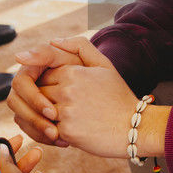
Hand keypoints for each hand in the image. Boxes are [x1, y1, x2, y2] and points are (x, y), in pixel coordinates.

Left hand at [9, 37, 137, 155]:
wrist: (134, 127)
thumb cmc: (118, 96)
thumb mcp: (104, 65)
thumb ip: (80, 47)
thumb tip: (54, 40)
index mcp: (72, 71)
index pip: (43, 75)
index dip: (52, 86)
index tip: (66, 95)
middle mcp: (66, 89)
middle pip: (38, 94)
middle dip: (46, 102)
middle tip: (65, 110)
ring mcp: (65, 110)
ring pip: (40, 112)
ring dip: (48, 117)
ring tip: (68, 121)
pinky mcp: (67, 131)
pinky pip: (48, 130)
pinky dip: (55, 132)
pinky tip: (72, 132)